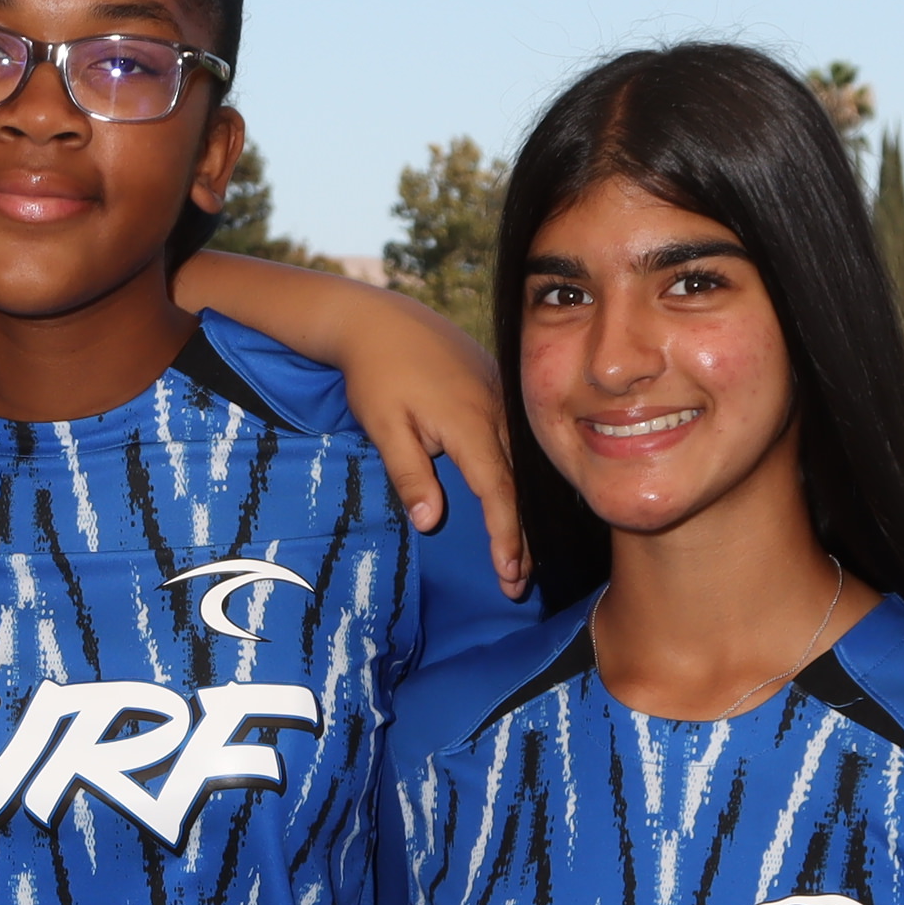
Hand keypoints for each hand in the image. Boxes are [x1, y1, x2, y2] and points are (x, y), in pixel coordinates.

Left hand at [346, 325, 527, 597]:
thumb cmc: (376, 374)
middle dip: (523, 538)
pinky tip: (525, 503)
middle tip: (517, 585)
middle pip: (522, 485)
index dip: (507, 536)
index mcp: (470, 423)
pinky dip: (526, 478)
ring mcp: (503, 398)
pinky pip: (522, 442)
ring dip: (527, 512)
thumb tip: (430, 523)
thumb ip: (409, 473)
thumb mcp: (383, 426)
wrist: (381, 319)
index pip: (499, 492)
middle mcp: (497, 411)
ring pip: (526, 465)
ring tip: (524, 555)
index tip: (508, 575)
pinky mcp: (500, 390)